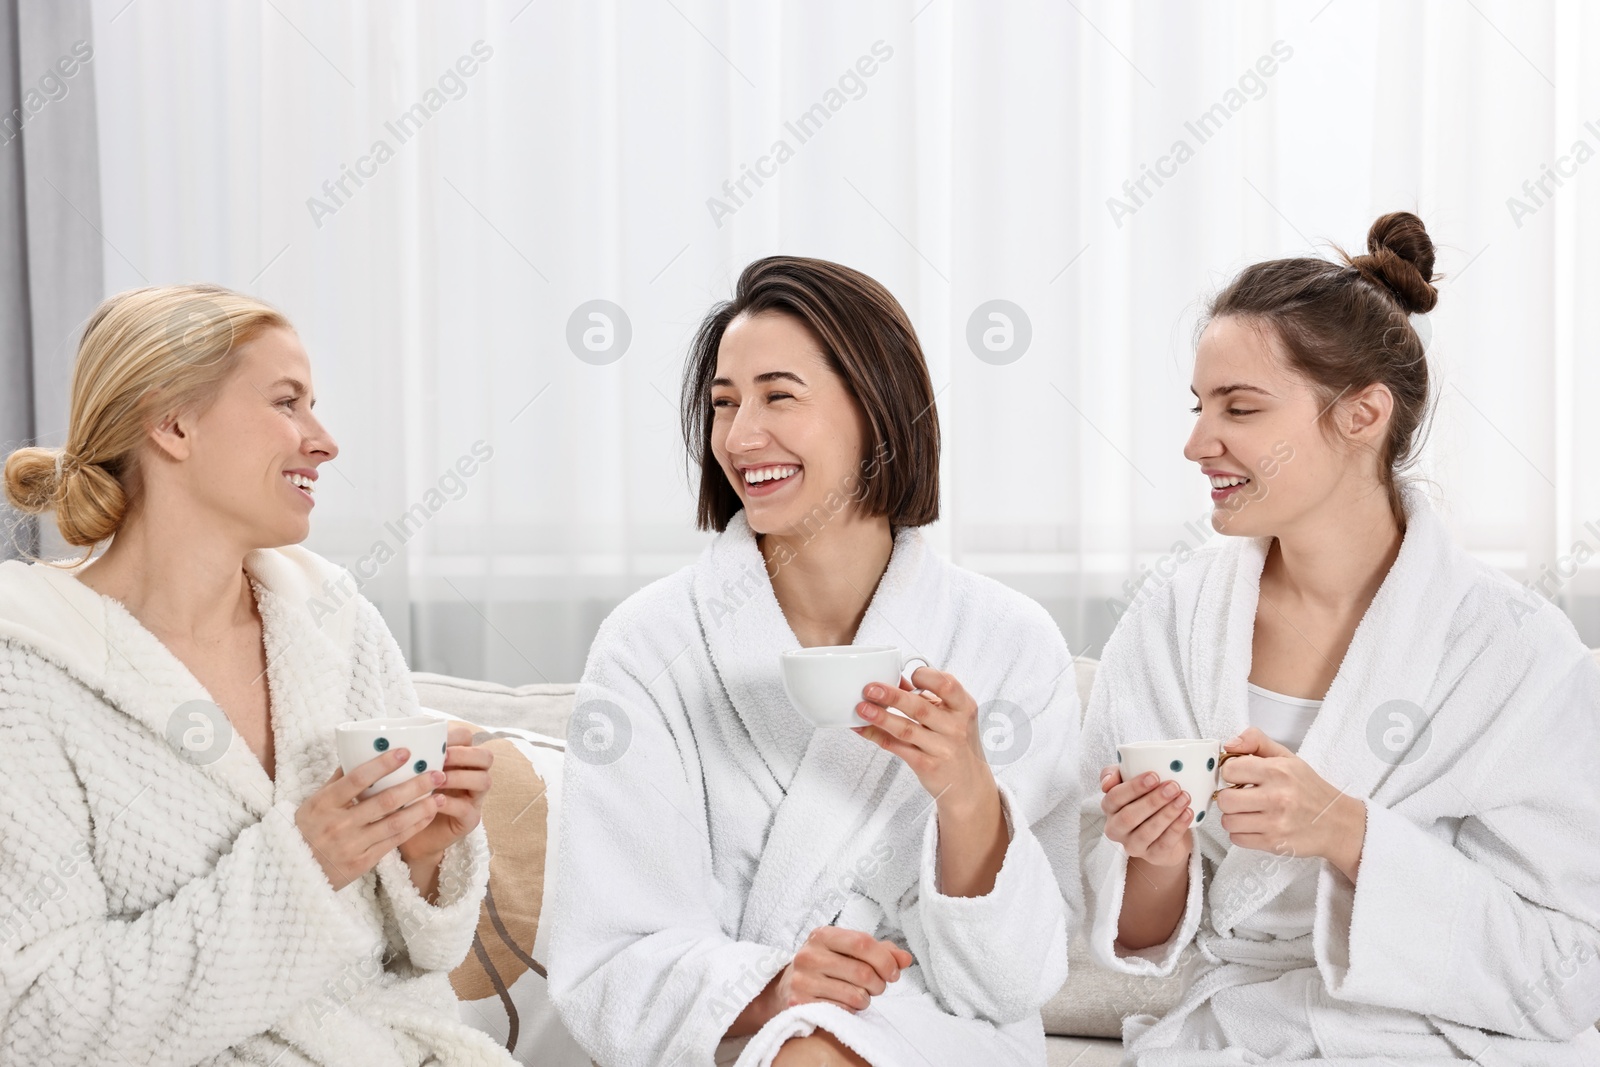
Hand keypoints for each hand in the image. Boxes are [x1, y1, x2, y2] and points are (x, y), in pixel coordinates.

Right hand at [295, 746, 445, 890]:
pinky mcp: (362, 863)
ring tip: (440, 795)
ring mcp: (352, 845)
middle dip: (415, 785)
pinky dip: (413, 827)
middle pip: (385, 801)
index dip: (383, 764)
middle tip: (437, 772)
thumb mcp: (313, 802)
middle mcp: (339, 824)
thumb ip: (338, 780)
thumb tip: (360, 752)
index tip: (405, 751)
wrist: (292, 872)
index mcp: (324, 803)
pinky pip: (394, 842)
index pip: (357, 779)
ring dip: (421, 808)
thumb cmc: (305, 830)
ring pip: (394, 824)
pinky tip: (428, 815)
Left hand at [398, 723, 493, 868]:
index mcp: (458, 759)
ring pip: (483, 781)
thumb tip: (384, 737)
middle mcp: (472, 775)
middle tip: (442, 758)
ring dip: (460, 777)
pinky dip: (450, 803)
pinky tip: (434, 802)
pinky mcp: (470, 819)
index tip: (434, 738)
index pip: (469, 738)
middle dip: (465, 755)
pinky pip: (467, 808)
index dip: (455, 736)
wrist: (405, 835)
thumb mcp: (406, 773)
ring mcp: (474, 798)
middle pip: (486, 757)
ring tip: (437, 780)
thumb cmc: (403, 798)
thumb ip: (407, 757)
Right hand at [771, 927, 913, 1013]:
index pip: (863, 943)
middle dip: (879, 984)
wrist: (784, 988)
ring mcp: (802, 980)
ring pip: (855, 995)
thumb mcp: (847, 951)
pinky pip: (842, 1011)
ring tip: (860, 996)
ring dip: (866, 1000)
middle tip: (877, 987)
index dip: (885, 960)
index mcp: (822, 935)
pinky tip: (844, 1004)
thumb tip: (906, 959)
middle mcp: (809, 955)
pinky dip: (851, 1011)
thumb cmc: (824, 967)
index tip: (893, 973)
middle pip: (863, 972)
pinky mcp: (800, 1004)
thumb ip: (879, 952)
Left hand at [852, 668, 994, 810]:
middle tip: (870, 689)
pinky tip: (863, 728)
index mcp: (963, 707)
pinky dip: (877, 736)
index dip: (925, 677)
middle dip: (892, 696)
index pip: (946, 684)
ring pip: (906, 729)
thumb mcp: (952, 717)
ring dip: (881, 717)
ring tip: (861, 708)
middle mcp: (955, 727)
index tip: (908, 675)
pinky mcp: (927, 765)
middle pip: (920, 707)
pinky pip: (897, 747)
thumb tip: (894, 680)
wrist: (969, 785)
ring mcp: (942, 748)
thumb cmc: (958, 745)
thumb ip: (926, 698)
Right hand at [1099, 765, 1193, 868]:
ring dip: (1167, 813)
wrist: (1162, 829)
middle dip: (1153, 801)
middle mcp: (1116, 829)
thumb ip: (1114, 774)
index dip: (1133, 787)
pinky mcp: (1152, 856)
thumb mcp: (1128, 780)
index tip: (1154, 776)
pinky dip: (1177, 827)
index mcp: (1109, 808)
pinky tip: (1187, 813)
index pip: (1114, 798)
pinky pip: (1164, 844)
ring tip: (1184, 798)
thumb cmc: (1144, 798)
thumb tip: (1106, 783)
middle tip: (1173, 787)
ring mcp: (1133, 845)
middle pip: (1129, 817)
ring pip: (1147, 832)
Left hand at [1215, 727, 1365, 878]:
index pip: (1229, 769)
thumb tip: (1229, 744)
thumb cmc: (1310, 790)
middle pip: (1224, 799)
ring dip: (1234, 817)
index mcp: (1278, 771)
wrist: (1338, 823)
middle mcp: (1276, 796)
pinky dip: (1241, 833)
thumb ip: (1256, 741)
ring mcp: (1275, 823)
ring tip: (1248, 812)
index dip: (1230, 773)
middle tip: (1241, 796)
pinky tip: (1255, 825)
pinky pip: (1237, 839)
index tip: (1239, 777)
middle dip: (1229, 797)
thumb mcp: (1287, 757)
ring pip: (1228, 821)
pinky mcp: (1274, 843)